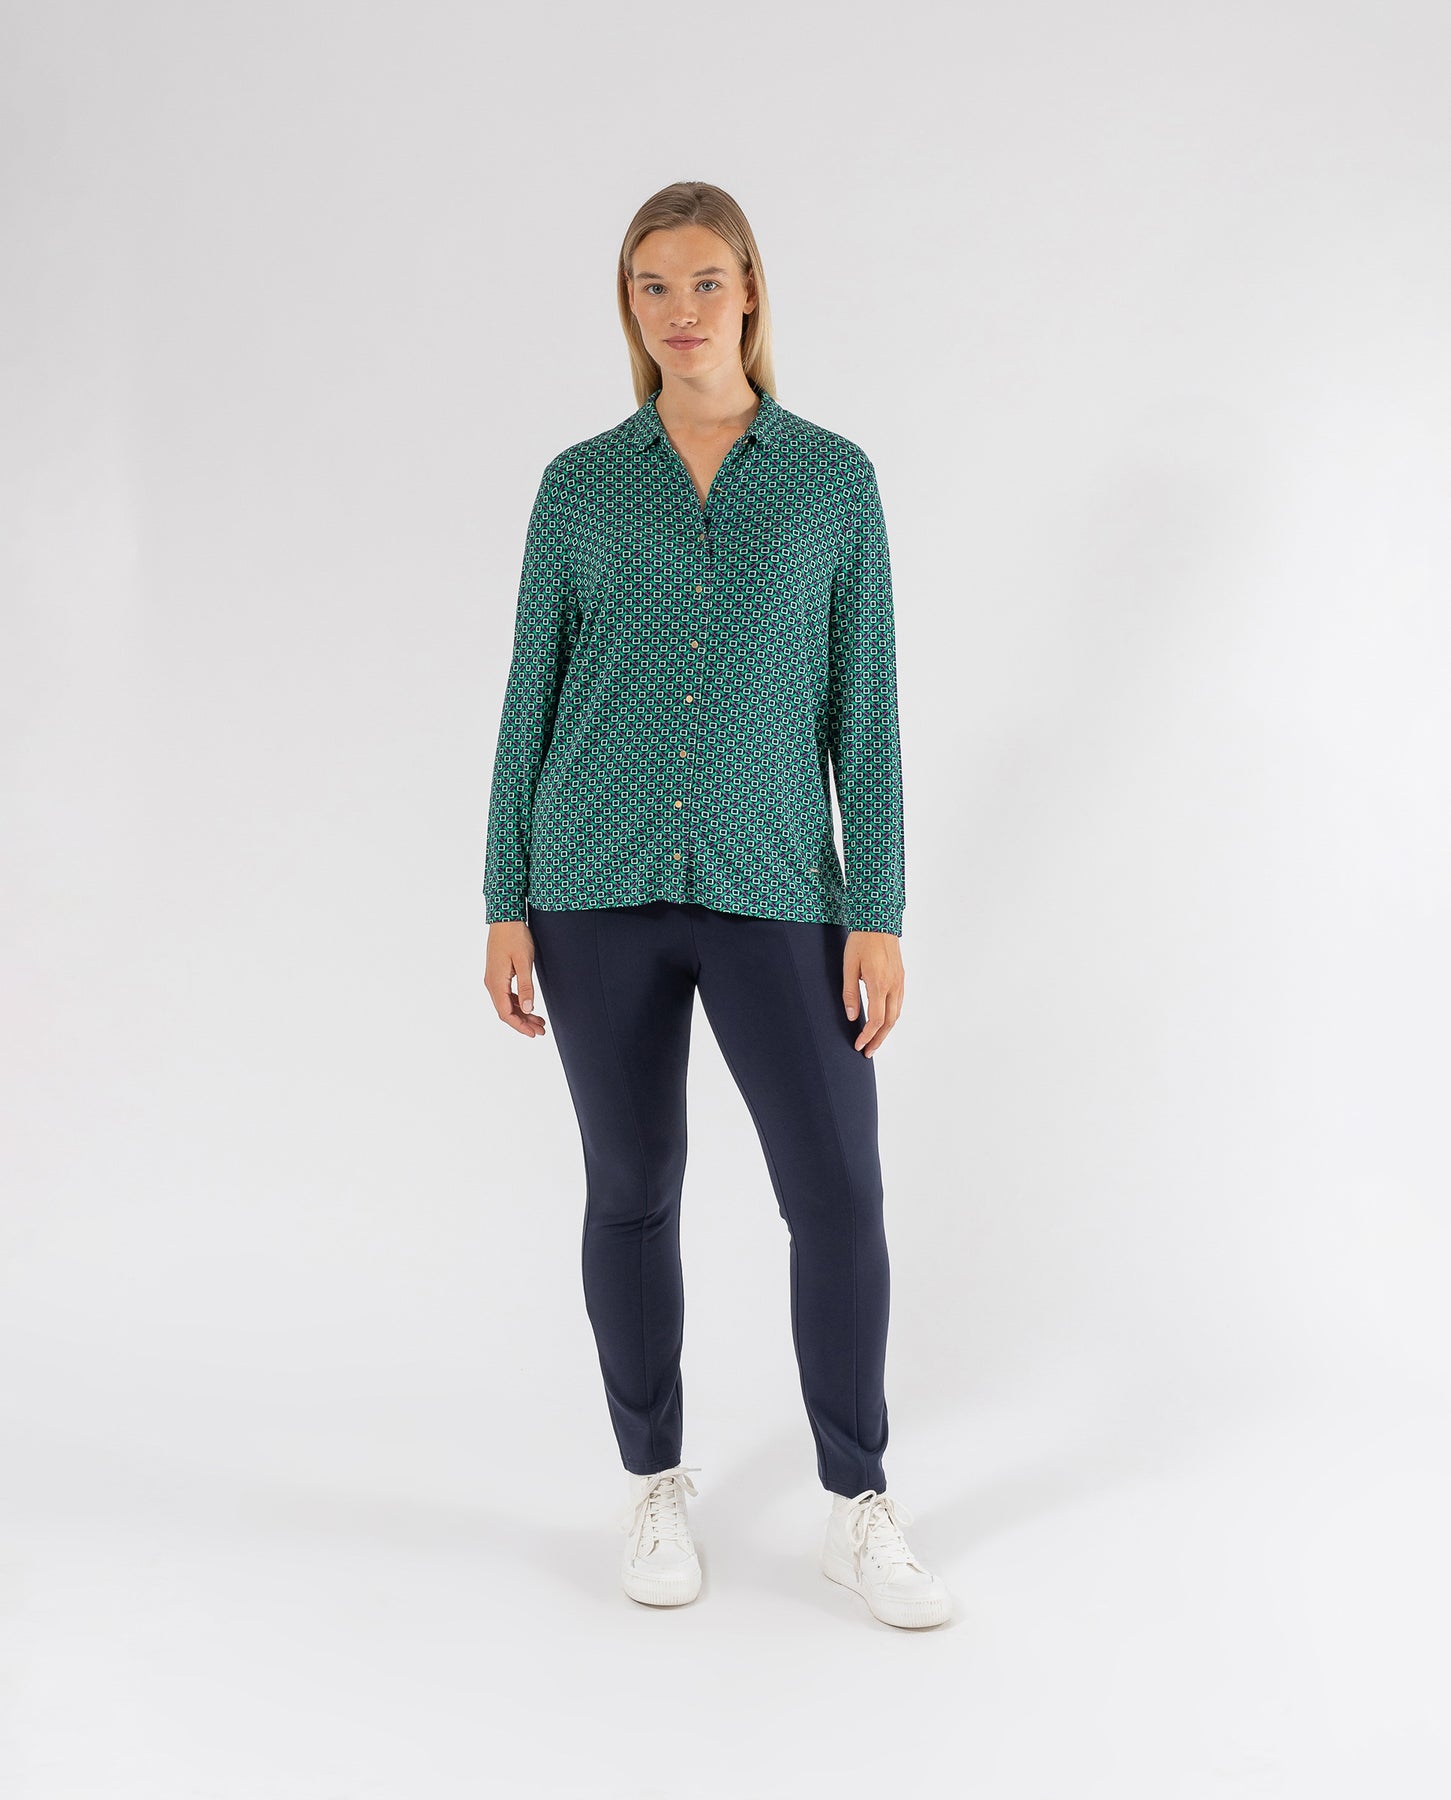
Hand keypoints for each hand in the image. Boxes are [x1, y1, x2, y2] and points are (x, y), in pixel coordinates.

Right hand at [485, 920, 547, 1037]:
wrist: (505, 918)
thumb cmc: (515, 937)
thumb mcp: (524, 962)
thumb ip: (525, 987)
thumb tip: (527, 1008)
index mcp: (496, 983)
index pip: (505, 1013)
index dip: (520, 1026)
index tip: (534, 1033)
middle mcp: (491, 983)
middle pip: (505, 1011)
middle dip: (523, 1023)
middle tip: (541, 1030)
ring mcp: (493, 978)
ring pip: (506, 1004)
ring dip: (521, 1013)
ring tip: (539, 1021)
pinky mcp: (497, 973)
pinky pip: (506, 995)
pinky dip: (517, 1003)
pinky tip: (529, 1006)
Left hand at [843, 930, 902, 1056]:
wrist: (878, 921)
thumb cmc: (860, 941)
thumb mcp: (849, 966)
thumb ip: (850, 993)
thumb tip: (852, 1016)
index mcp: (879, 984)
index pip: (876, 1019)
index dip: (867, 1036)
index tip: (858, 1046)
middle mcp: (893, 985)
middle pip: (890, 1022)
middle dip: (878, 1039)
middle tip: (868, 1052)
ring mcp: (900, 981)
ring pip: (897, 1013)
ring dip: (886, 1030)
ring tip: (874, 1041)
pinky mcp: (901, 977)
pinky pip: (899, 1003)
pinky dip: (892, 1017)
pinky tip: (883, 1021)